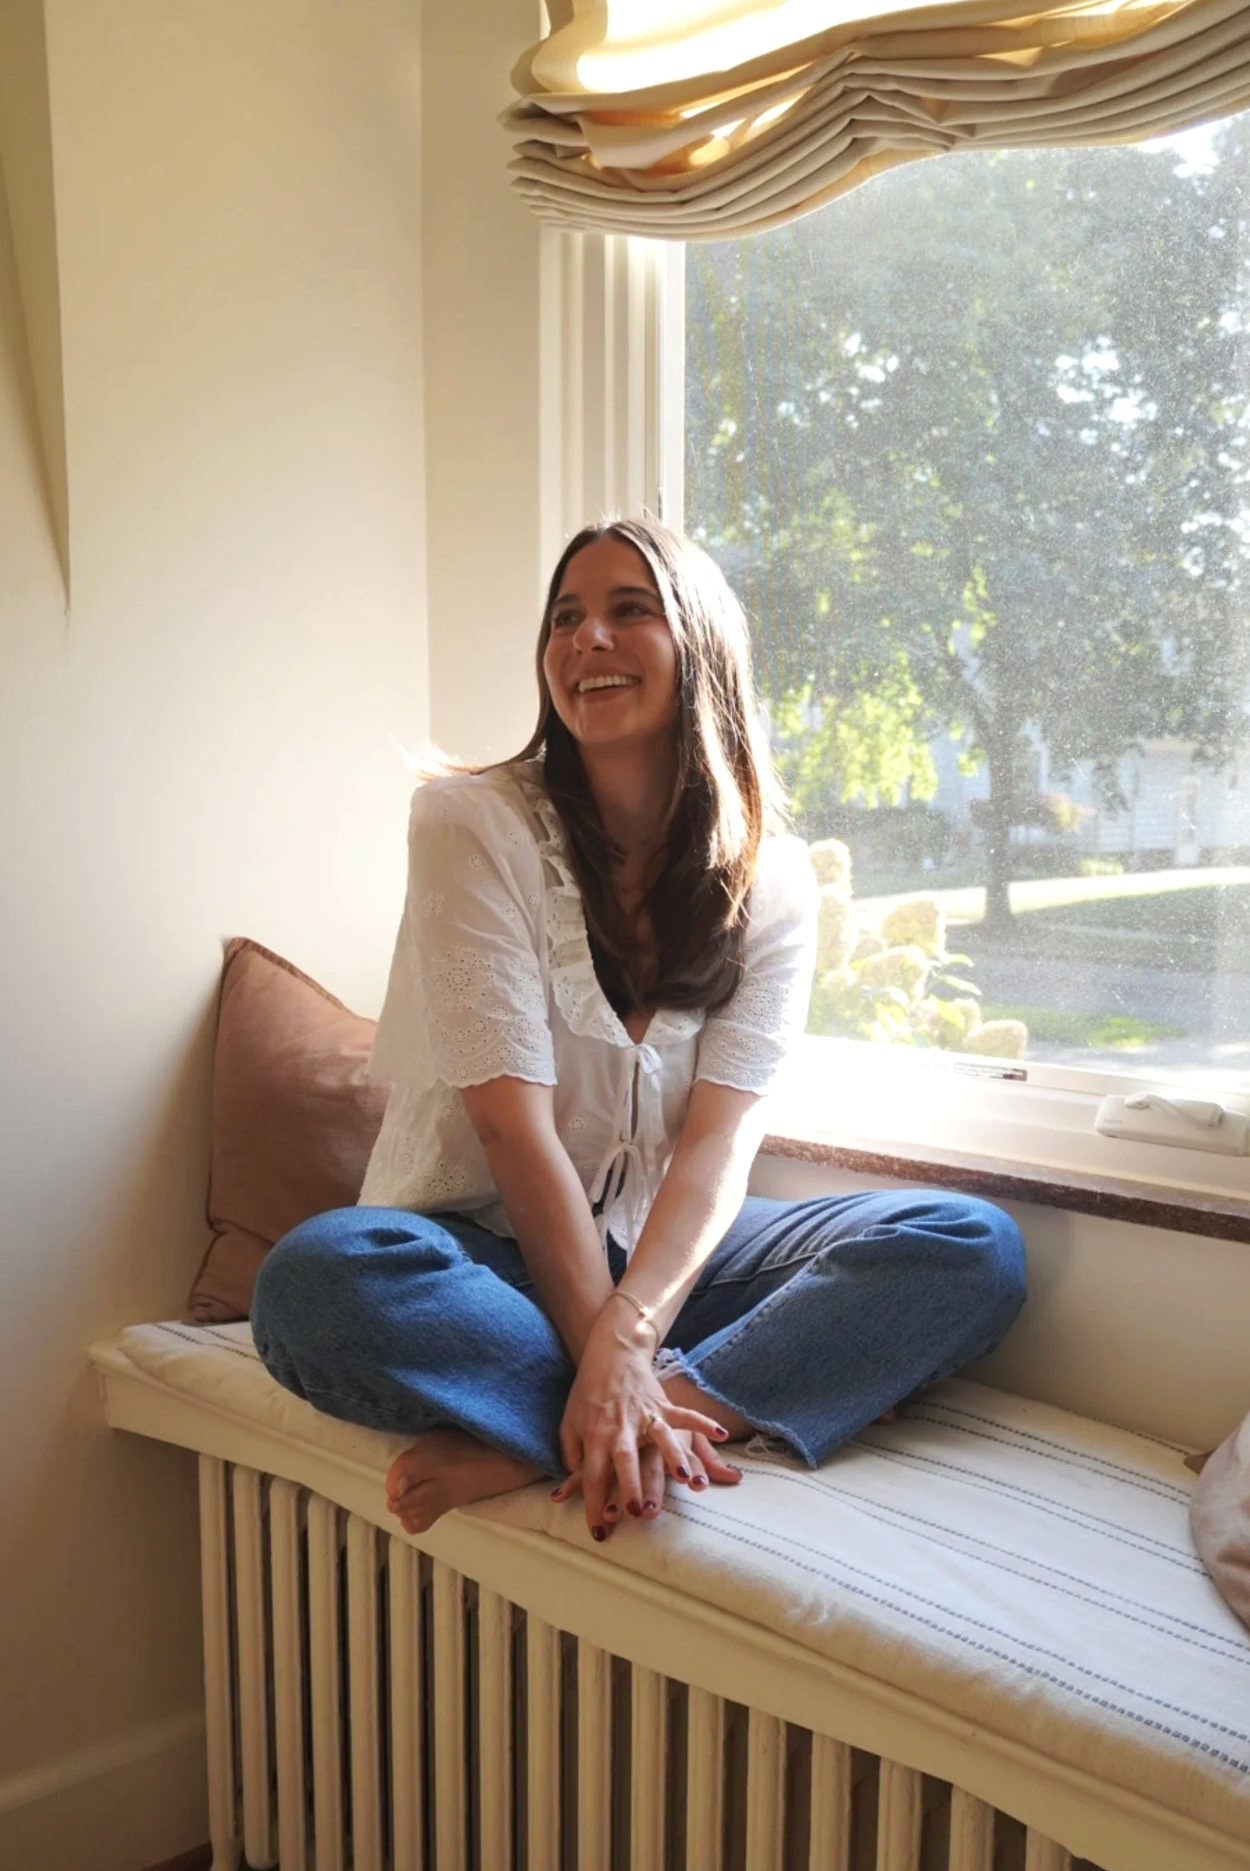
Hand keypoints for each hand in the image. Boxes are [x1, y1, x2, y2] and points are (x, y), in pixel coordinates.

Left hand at [552, 1310, 735, 1539]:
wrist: (609, 1355)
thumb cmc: (586, 1394)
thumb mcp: (569, 1424)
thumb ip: (572, 1456)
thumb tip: (576, 1484)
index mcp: (595, 1435)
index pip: (591, 1476)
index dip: (593, 1505)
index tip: (599, 1533)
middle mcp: (620, 1427)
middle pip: (625, 1459)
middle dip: (631, 1486)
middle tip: (638, 1512)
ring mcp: (644, 1414)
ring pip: (659, 1437)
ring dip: (672, 1457)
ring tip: (685, 1479)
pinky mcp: (662, 1404)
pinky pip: (684, 1415)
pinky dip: (703, 1423)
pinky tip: (721, 1434)